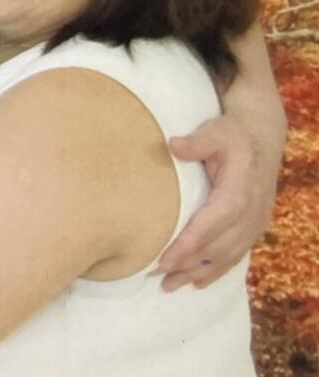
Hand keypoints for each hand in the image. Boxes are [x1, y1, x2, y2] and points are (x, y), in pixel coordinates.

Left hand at [156, 113, 279, 289]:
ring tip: (170, 286)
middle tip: (156, 279)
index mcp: (237, 194)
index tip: (162, 261)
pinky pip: (236, 255)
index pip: (209, 226)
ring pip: (226, 257)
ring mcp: (254, 223)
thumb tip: (172, 145)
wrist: (262, 138)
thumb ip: (196, 142)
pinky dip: (216, 270)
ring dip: (198, 273)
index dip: (186, 246)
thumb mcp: (215, 132)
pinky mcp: (254, 227)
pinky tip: (197, 282)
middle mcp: (249, 215)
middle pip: (216, 249)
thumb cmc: (232, 135)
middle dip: (186, 266)